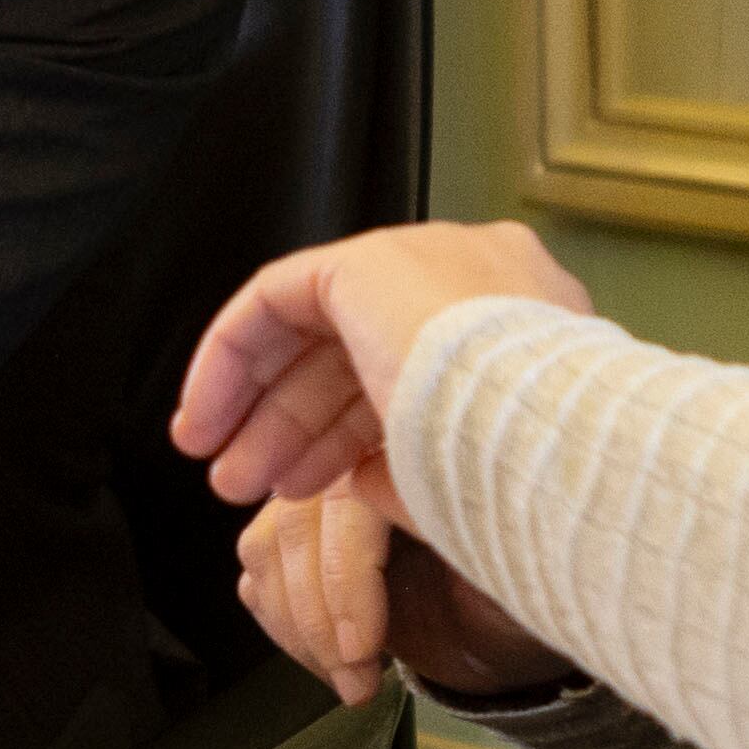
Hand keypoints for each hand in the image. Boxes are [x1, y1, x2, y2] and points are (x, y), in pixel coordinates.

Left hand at [172, 221, 589, 506]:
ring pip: (319, 331)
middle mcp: (478, 278)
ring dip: (266, 411)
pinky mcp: (366, 262)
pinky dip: (233, 358)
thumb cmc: (530, 483)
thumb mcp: (468, 481)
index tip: (308, 486)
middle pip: (362, 352)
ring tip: (229, 480)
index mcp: (526, 327)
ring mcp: (425, 260)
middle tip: (251, 487)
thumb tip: (360, 478)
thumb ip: (413, 467)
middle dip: (298, 428)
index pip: (416, 370)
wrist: (541, 442)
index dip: (349, 433)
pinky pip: (277, 298)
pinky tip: (207, 419)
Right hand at [239, 472, 573, 707]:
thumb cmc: (515, 597)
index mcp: (414, 446)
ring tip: (353, 683)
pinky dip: (287, 629)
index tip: (362, 644)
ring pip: (269, 548)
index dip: (346, 573)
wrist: (503, 637)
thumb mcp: (503, 569)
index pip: (349, 494)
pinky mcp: (300, 538)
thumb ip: (440, 518)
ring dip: (301, 628)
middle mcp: (359, 455)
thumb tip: (371, 484)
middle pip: (299, 522)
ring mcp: (322, 496)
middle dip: (320, 614)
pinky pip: (260, 577)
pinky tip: (329, 663)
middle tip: (357, 681)